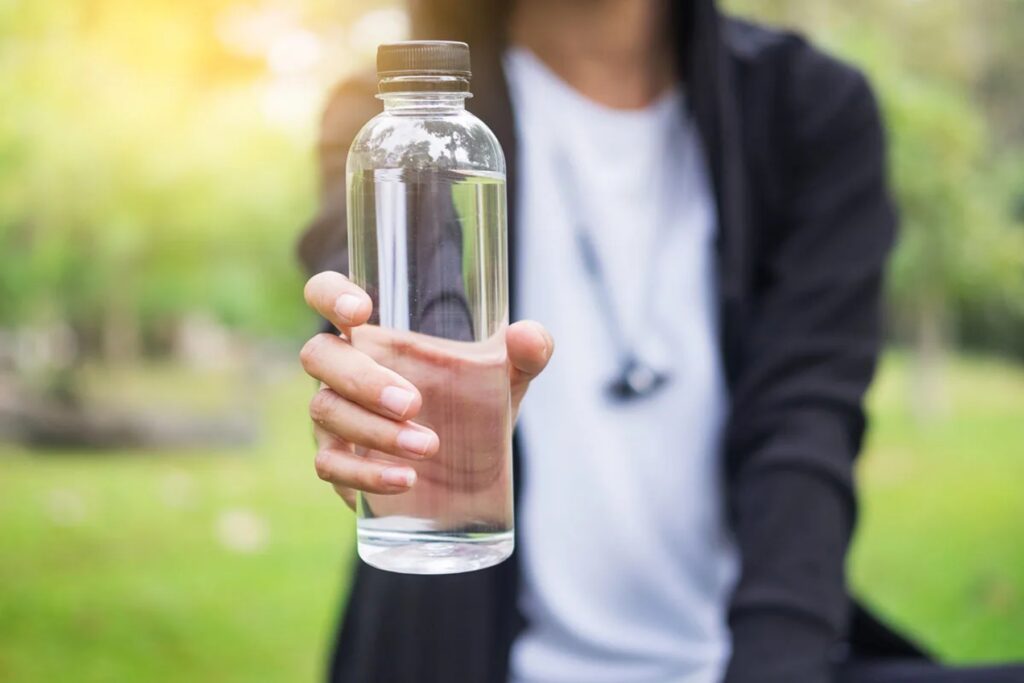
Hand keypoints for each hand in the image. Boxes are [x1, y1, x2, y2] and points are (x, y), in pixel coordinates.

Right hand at [300, 271, 552, 509]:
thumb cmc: (477, 406)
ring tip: (429, 447)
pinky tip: (405, 480)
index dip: (329, 294)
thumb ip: (528, 352)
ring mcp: (335, 416)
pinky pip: (330, 465)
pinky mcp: (338, 462)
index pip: (326, 294)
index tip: (360, 312)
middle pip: (320, 356)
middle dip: (363, 379)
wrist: (471, 473)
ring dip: (375, 431)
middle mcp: (345, 369)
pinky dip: (365, 474)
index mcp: (376, 335)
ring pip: (326, 412)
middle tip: (413, 403)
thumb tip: (527, 336)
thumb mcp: (509, 377)